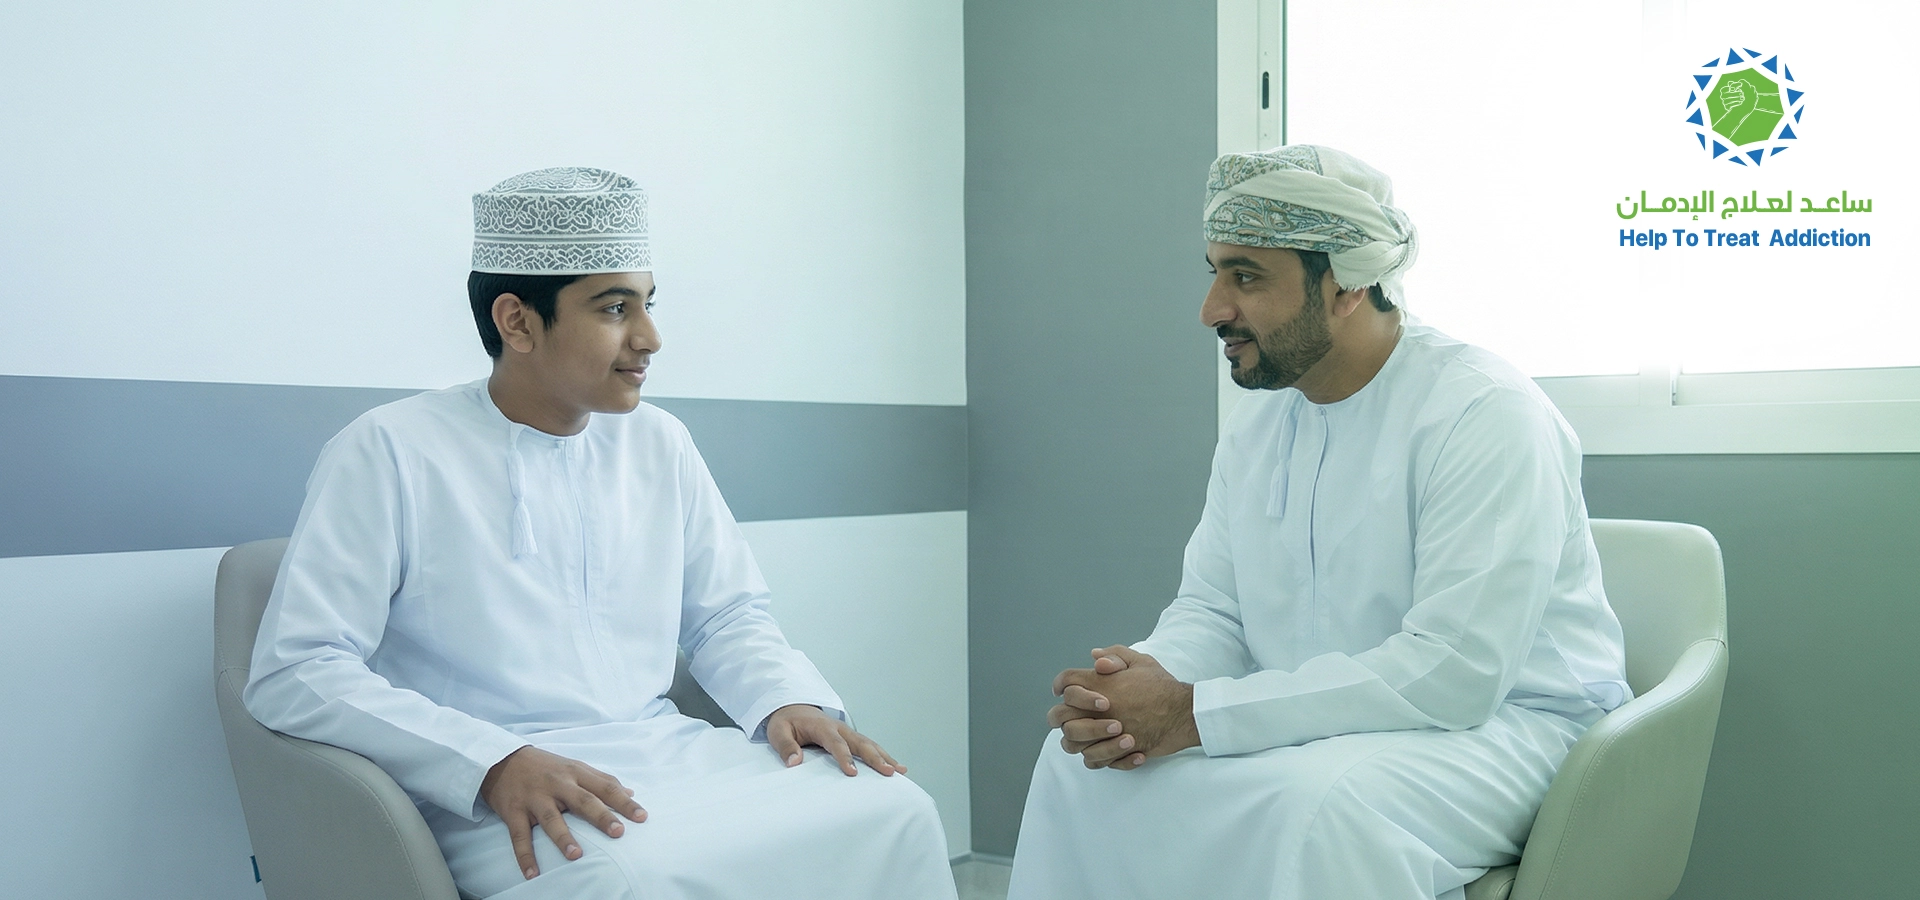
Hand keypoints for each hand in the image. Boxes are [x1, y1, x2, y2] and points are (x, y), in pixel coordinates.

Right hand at [479, 746, 646, 880]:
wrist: (501, 759)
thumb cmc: (546, 766)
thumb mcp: (574, 767)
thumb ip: (602, 779)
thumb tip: (630, 792)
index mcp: (575, 773)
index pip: (605, 787)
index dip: (624, 802)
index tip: (642, 817)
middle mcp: (557, 784)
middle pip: (583, 800)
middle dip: (601, 816)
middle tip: (618, 832)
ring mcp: (534, 798)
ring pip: (551, 818)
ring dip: (563, 837)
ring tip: (576, 855)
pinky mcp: (514, 811)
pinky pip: (519, 836)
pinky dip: (525, 856)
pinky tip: (533, 873)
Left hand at [765, 704, 904, 776]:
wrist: (793, 707)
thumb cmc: (786, 722)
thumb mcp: (778, 732)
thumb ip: (785, 746)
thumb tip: (794, 762)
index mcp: (822, 727)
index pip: (836, 743)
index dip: (844, 757)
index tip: (852, 773)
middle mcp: (839, 728)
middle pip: (861, 743)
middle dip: (876, 758)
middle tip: (889, 772)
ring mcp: (847, 732)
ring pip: (869, 744)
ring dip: (884, 757)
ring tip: (900, 771)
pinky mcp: (851, 737)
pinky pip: (869, 746)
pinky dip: (883, 755)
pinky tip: (896, 767)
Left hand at [1050, 646, 1199, 769]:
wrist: (1183, 713)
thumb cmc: (1162, 687)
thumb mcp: (1141, 662)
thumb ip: (1115, 655)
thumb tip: (1094, 656)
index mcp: (1099, 684)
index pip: (1064, 682)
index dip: (1060, 684)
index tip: (1061, 690)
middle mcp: (1096, 710)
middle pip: (1058, 715)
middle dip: (1063, 714)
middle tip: (1074, 715)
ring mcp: (1104, 733)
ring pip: (1071, 743)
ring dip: (1077, 739)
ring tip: (1092, 735)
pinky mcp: (1116, 752)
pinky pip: (1093, 761)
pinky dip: (1098, 757)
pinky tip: (1111, 748)